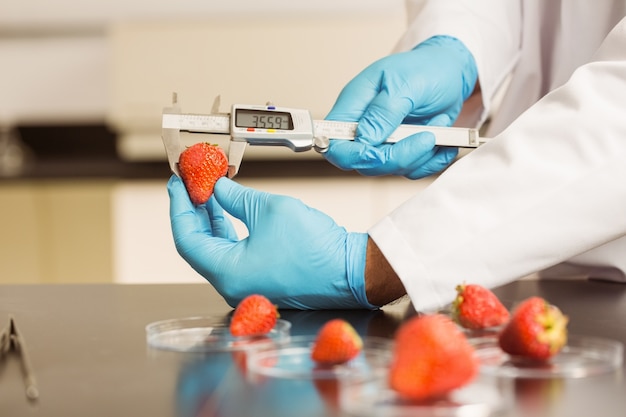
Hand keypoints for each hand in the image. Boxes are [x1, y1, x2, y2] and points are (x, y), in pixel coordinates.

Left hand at [168, 175, 376, 309]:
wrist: (351, 271)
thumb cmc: (316, 249)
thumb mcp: (269, 210)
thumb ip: (235, 196)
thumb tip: (218, 187)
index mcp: (228, 273)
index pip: (187, 239)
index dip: (179, 207)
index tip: (177, 183)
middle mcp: (233, 285)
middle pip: (199, 245)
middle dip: (194, 210)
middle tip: (190, 183)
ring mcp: (248, 285)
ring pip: (217, 249)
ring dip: (212, 219)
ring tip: (209, 190)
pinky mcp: (262, 280)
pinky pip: (235, 254)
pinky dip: (229, 230)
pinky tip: (229, 210)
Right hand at [324, 35, 477, 178]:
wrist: (450, 71)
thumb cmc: (425, 68)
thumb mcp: (404, 83)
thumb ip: (383, 112)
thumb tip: (364, 138)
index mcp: (354, 105)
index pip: (333, 142)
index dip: (352, 155)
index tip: (381, 153)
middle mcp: (363, 126)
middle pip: (362, 162)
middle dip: (396, 158)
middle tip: (426, 138)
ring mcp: (382, 141)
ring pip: (388, 169)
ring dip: (417, 158)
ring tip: (436, 133)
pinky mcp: (401, 150)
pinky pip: (410, 170)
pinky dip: (430, 162)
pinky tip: (442, 143)